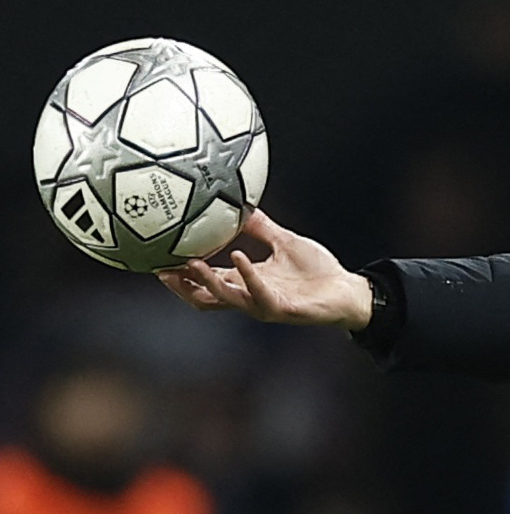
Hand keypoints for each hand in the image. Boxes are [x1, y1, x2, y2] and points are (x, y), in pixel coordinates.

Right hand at [157, 209, 372, 329]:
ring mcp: (263, 305)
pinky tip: (237, 256)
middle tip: (160, 268)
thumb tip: (242, 204)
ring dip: (206, 282)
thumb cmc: (317, 271)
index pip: (207, 280)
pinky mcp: (281, 309)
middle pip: (205, 297)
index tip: (159, 258)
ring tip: (190, 262)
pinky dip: (247, 274)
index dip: (182, 273)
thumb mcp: (285, 242)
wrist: (346, 290)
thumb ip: (262, 227)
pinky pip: (258, 293)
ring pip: (224, 299)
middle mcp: (249, 296)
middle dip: (182, 285)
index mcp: (247, 281)